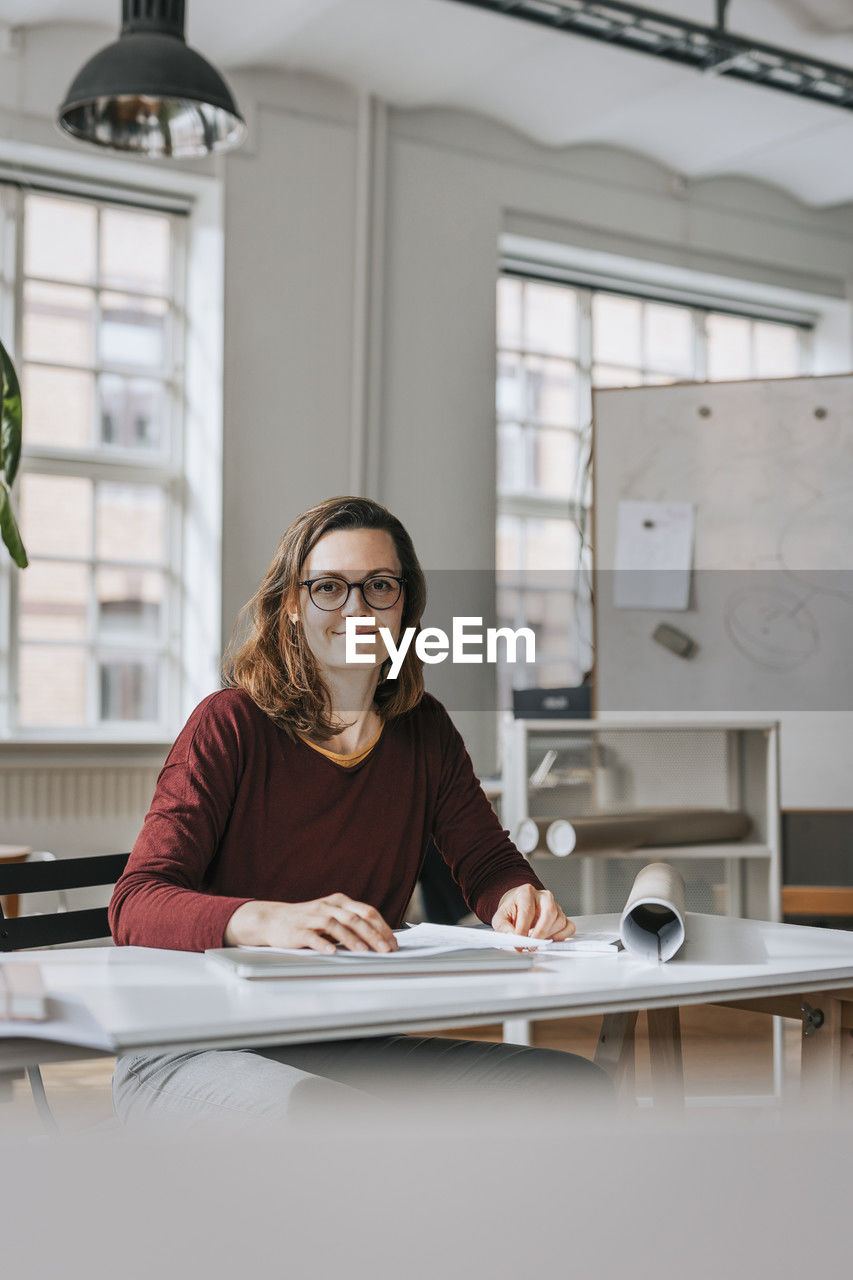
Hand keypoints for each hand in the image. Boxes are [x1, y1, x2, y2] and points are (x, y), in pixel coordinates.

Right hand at [224, 894, 397, 953]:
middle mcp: (327, 906)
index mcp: (339, 901)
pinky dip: (323, 944)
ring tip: (364, 951)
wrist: (273, 920)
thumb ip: (350, 923)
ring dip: (352, 939)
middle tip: (386, 949)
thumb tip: (378, 939)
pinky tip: (332, 952)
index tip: (393, 942)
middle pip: (355, 918)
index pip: (366, 911)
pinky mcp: (298, 930)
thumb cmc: (307, 921)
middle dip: (373, 935)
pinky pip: (312, 937)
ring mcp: (312, 917)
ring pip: (336, 925)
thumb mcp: (330, 916)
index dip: (382, 927)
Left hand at [491, 885, 574, 940]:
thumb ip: (503, 927)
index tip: (519, 942)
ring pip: (559, 921)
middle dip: (540, 933)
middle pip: (549, 913)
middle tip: (530, 945)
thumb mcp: (500, 918)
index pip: (528, 911)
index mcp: (526, 892)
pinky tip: (550, 939)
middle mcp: (543, 896)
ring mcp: (555, 905)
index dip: (523, 929)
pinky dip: (562, 936)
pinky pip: (569, 927)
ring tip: (536, 941)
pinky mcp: (562, 915)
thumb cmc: (511, 911)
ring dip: (548, 935)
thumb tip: (512, 937)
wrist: (518, 906)